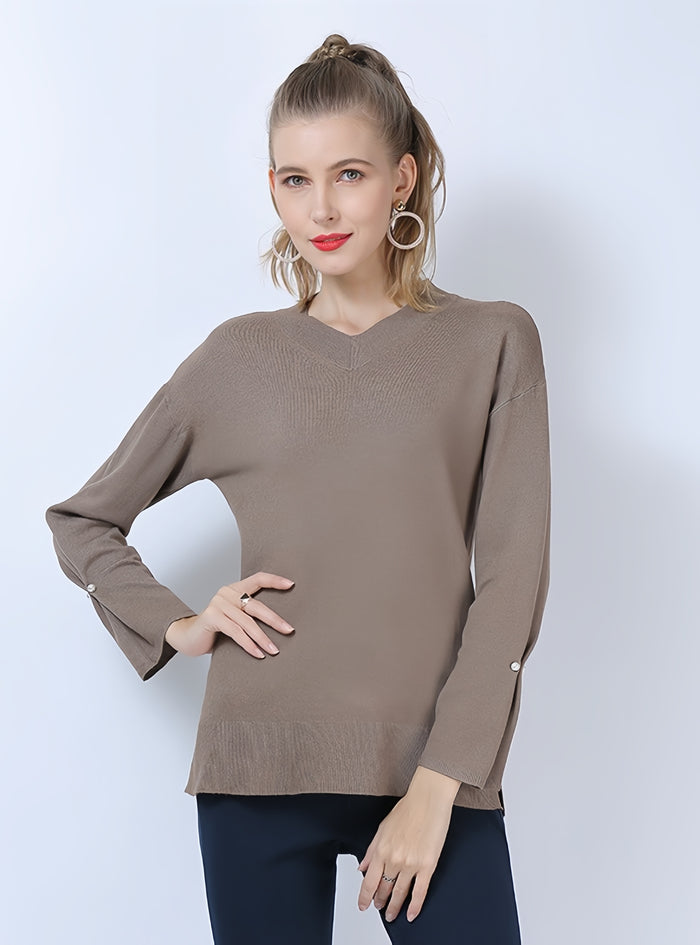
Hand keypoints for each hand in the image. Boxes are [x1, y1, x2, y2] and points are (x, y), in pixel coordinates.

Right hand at [165, 571, 294, 658]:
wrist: (188, 637)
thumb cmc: (215, 630)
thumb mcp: (235, 618)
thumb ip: (249, 614)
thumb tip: (280, 624)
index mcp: (234, 589)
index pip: (258, 579)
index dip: (275, 580)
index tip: (291, 585)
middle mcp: (226, 593)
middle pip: (256, 605)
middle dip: (275, 620)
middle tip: (289, 630)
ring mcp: (218, 604)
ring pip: (247, 622)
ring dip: (262, 638)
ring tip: (274, 650)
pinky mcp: (212, 617)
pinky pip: (235, 632)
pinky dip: (249, 644)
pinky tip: (258, 654)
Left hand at [356, 770, 458, 922]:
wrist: (428, 800)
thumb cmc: (407, 809)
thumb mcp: (382, 828)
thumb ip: (371, 850)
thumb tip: (362, 867)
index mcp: (381, 850)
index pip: (369, 881)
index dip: (364, 897)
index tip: (363, 905)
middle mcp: (394, 859)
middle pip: (384, 889)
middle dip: (380, 901)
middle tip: (379, 908)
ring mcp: (411, 864)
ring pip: (400, 893)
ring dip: (394, 907)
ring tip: (391, 915)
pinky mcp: (427, 865)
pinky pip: (420, 892)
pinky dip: (415, 906)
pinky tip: (411, 914)